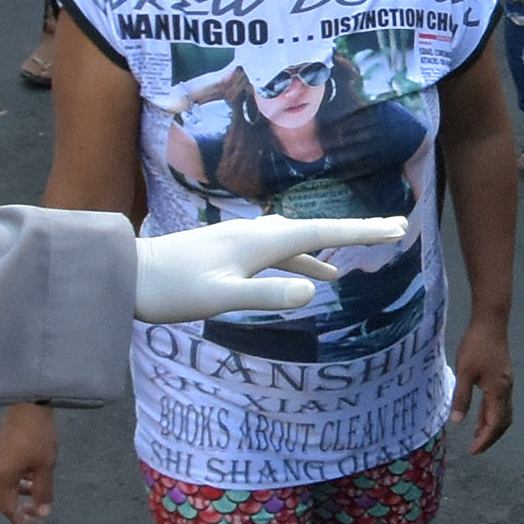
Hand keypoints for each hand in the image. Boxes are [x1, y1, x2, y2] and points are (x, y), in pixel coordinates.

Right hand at [0, 402, 58, 523]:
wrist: (30, 402)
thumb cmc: (38, 434)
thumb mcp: (46, 466)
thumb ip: (44, 491)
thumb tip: (43, 512)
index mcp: (3, 476)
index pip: (7, 509)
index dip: (21, 521)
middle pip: (1, 499)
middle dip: (17, 509)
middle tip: (36, 512)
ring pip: (5, 486)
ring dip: (20, 494)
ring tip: (39, 492)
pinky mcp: (2, 449)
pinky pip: (7, 473)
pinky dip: (19, 480)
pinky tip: (34, 475)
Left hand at [134, 214, 409, 320]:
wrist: (127, 275)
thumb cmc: (170, 289)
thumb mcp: (221, 298)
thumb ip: (265, 295)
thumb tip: (312, 294)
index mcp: (259, 242)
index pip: (322, 231)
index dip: (361, 230)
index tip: (395, 226)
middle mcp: (255, 235)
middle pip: (317, 230)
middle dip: (355, 231)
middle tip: (394, 228)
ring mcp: (243, 243)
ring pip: (299, 242)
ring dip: (331, 248)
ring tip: (360, 256)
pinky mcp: (232, 254)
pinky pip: (281, 254)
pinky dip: (304, 261)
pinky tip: (310, 280)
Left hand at [451, 320, 513, 454]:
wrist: (491, 323)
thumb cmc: (476, 345)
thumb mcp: (464, 372)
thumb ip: (462, 397)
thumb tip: (457, 421)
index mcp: (498, 391)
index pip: (495, 424)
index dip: (485, 439)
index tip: (473, 451)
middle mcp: (506, 390)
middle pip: (503, 422)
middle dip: (490, 437)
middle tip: (476, 449)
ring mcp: (506, 384)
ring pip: (503, 413)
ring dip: (491, 427)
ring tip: (476, 437)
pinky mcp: (502, 378)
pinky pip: (499, 403)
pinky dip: (491, 415)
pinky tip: (480, 417)